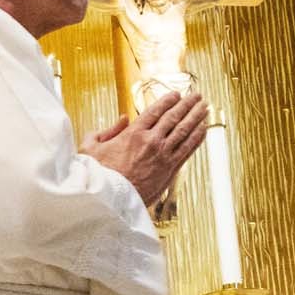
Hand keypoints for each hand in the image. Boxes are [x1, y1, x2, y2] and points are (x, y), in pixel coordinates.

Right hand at [82, 91, 208, 207]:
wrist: (110, 200)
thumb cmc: (98, 177)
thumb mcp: (90, 148)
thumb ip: (104, 132)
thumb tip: (121, 120)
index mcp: (132, 134)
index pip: (155, 111)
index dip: (168, 100)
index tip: (176, 94)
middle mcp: (151, 141)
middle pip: (174, 117)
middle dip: (187, 104)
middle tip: (196, 96)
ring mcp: (163, 155)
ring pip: (184, 130)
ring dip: (196, 116)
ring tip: (204, 107)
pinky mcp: (170, 169)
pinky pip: (188, 148)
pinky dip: (197, 137)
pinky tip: (203, 129)